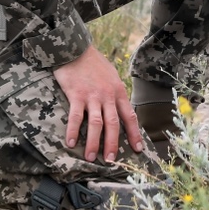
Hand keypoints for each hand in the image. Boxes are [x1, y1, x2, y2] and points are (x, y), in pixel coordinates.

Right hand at [52, 46, 142, 162]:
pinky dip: (73, 131)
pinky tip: (70, 143)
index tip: (138, 149)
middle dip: (113, 144)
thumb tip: (120, 109)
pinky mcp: (76, 94)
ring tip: (91, 157)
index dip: (134, 134)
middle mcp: (108, 95)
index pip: (129, 116)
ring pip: (96, 123)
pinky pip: (76, 116)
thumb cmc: (93, 63)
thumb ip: (115, 93)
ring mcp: (92, 95)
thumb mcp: (111, 76)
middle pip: (113, 124)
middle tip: (111, 160)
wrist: (76, 48)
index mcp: (118, 91)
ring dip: (94, 142)